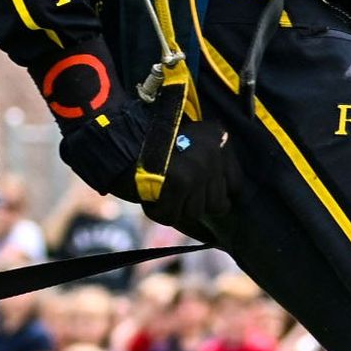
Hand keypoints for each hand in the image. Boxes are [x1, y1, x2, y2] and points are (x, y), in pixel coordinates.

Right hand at [142, 117, 241, 241]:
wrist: (114, 134)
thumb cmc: (149, 143)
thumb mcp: (188, 144)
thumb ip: (209, 168)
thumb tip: (224, 206)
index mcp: (220, 138)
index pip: (235, 186)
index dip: (210, 192)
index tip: (191, 186)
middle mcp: (215, 151)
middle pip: (216, 204)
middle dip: (193, 202)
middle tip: (172, 186)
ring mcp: (199, 166)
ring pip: (194, 212)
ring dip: (174, 206)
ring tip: (158, 186)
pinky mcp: (181, 181)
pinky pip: (172, 216)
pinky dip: (157, 211)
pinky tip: (147, 193)